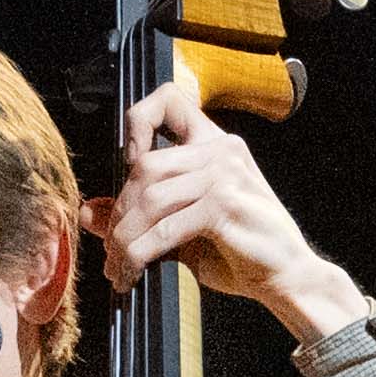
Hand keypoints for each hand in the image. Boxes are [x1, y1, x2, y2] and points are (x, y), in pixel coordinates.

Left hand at [101, 72, 367, 339]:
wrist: (285, 276)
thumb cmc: (238, 251)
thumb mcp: (181, 230)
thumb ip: (139, 216)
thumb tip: (90, 211)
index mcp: (213, 144)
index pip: (170, 100)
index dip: (138, 120)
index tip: (125, 160)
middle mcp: (220, 150)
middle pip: (145, 165)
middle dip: (120, 212)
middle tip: (112, 249)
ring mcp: (225, 175)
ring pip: (150, 199)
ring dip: (124, 239)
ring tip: (119, 267)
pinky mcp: (224, 206)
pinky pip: (164, 229)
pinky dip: (140, 255)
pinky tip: (134, 274)